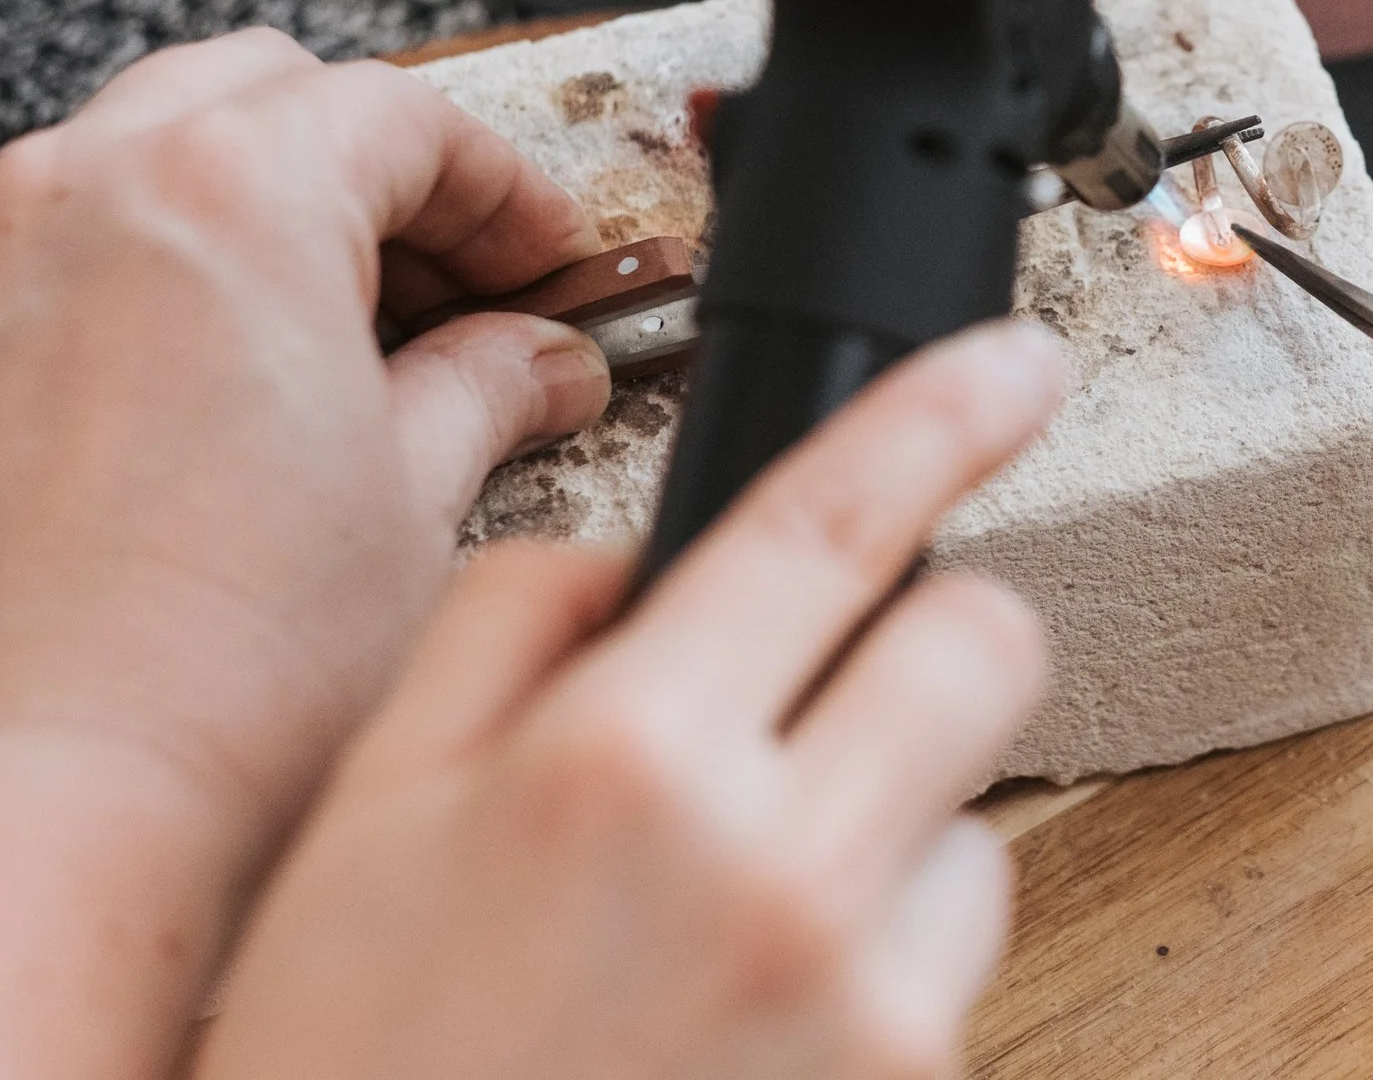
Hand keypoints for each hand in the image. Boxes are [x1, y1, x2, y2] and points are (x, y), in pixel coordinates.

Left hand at [0, 31, 610, 1078]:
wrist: (48, 806)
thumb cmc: (208, 675)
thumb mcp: (418, 498)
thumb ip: (492, 386)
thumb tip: (535, 362)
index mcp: (229, 192)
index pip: (409, 118)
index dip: (511, 189)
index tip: (554, 256)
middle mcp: (83, 197)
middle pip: (270, 96)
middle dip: (386, 171)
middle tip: (473, 281)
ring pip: (157, 155)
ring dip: (275, 213)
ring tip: (364, 338)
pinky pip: (77, 253)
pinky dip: (175, 279)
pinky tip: (247, 392)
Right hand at [196, 321, 1058, 1079]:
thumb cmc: (357, 1071)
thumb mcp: (368, 818)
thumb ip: (503, 632)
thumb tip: (635, 556)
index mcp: (623, 767)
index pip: (831, 524)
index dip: (944, 413)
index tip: (1015, 363)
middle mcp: (775, 872)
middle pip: (984, 645)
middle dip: (932, 636)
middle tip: (843, 689)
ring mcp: (865, 999)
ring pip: (980, 818)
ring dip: (895, 831)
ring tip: (744, 920)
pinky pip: (952, 962)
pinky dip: (885, 960)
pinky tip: (758, 1014)